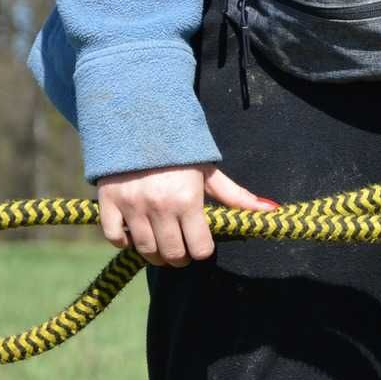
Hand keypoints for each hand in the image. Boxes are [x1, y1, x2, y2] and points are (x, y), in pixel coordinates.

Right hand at [96, 164, 276, 266]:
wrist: (136, 122)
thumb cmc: (178, 152)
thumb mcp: (208, 172)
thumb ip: (236, 196)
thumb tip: (271, 211)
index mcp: (187, 200)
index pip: (199, 248)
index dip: (202, 250)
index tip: (200, 244)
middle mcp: (160, 206)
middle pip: (173, 255)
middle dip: (180, 257)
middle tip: (181, 249)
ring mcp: (132, 205)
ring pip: (146, 250)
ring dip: (156, 255)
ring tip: (161, 245)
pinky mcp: (108, 201)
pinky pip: (115, 237)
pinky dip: (124, 242)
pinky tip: (134, 235)